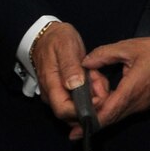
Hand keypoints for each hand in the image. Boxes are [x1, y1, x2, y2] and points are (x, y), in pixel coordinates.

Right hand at [30, 21, 107, 139]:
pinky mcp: (66, 91)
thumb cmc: (57, 40)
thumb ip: (70, 66)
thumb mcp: (65, 47)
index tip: (99, 98)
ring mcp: (59, 94)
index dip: (82, 110)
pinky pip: (81, 100)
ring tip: (98, 77)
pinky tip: (96, 78)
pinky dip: (92, 92)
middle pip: (73, 114)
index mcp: (51, 85)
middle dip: (92, 104)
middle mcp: (53, 95)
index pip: (64, 111)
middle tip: (101, 84)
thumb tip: (74, 85)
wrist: (48, 36)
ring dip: (94, 97)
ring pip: (79, 108)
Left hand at [82, 37, 149, 128]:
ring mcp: (142, 106)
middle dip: (90, 122)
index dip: (90, 121)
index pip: (107, 113)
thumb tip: (84, 62)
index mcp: (132, 90)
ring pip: (116, 117)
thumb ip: (105, 54)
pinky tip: (101, 105)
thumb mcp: (131, 47)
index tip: (74, 124)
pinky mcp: (145, 104)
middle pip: (109, 120)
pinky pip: (124, 112)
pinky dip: (111, 111)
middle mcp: (136, 103)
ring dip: (101, 116)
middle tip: (71, 123)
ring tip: (82, 114)